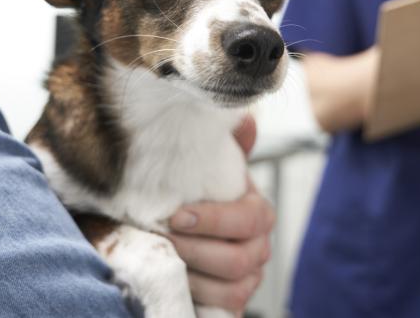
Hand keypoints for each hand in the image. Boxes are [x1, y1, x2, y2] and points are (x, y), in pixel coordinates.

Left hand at [167, 116, 274, 312]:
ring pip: (230, 290)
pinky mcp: (229, 306)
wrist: (177, 231)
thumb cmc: (193, 196)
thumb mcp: (205, 168)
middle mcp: (258, 250)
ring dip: (191, 275)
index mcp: (258, 214)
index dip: (214, 220)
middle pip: (239, 261)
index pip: (249, 220)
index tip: (176, 215)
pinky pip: (221, 311)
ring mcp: (246, 282)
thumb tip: (246, 120)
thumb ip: (226, 143)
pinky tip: (171, 283)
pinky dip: (195, 300)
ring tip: (160, 259)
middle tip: (161, 237)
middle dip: (195, 250)